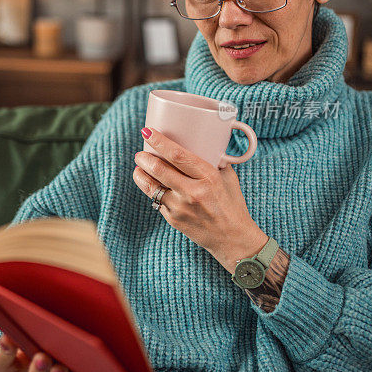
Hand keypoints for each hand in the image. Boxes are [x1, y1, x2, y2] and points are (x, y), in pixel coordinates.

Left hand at [133, 127, 266, 272]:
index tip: (148, 132)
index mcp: (209, 177)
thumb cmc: (232, 205)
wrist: (233, 239)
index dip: (160, 142)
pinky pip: (157, 200)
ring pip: (151, 186)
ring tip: (139, 167)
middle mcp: (193, 192)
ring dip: (140, 174)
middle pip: (159, 169)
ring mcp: (181, 208)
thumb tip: (202, 142)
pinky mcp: (173, 220)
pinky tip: (152, 184)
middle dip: (144, 158)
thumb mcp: (228, 178)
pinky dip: (152, 190)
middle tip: (140, 153)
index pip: (178, 155)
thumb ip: (215, 160)